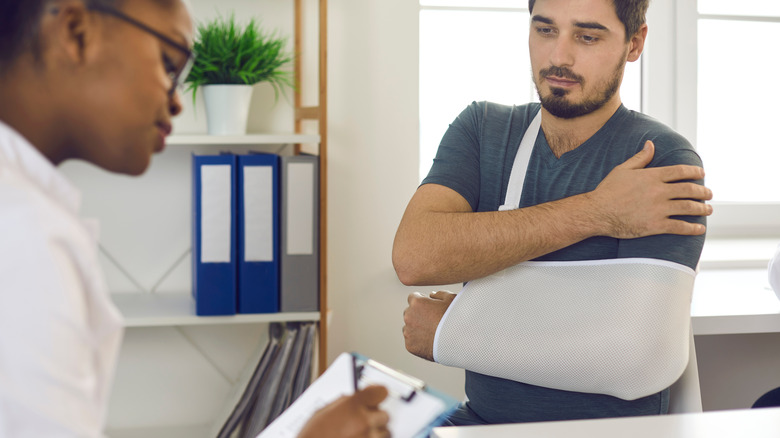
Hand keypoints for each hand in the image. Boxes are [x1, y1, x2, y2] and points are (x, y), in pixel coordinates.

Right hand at [297, 385, 389, 437]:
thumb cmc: (313, 435)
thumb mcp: (324, 412)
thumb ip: (344, 403)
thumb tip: (354, 399)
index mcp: (352, 406)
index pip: (381, 392)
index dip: (379, 394)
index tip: (377, 395)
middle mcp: (364, 421)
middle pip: (385, 415)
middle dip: (376, 417)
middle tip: (364, 420)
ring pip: (385, 432)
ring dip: (376, 432)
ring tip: (360, 434)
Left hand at [402, 291, 456, 360]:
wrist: (459, 343)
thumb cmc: (456, 319)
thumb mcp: (452, 299)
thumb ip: (439, 294)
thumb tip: (432, 295)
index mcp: (417, 303)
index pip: (412, 297)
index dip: (422, 301)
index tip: (429, 306)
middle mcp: (408, 316)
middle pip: (409, 312)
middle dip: (418, 314)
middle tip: (432, 320)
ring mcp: (408, 332)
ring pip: (409, 327)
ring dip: (417, 328)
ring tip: (433, 332)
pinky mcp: (410, 345)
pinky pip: (411, 340)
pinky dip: (418, 341)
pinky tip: (430, 341)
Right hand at [589, 140, 712, 238]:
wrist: (597, 212)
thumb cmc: (607, 190)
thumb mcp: (623, 169)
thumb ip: (640, 158)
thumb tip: (651, 144)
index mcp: (652, 176)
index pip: (681, 171)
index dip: (694, 172)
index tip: (702, 174)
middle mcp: (658, 191)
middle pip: (690, 190)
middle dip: (703, 192)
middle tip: (709, 194)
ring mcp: (658, 209)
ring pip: (688, 208)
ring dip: (702, 209)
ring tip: (707, 210)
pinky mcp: (655, 225)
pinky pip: (679, 226)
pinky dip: (692, 228)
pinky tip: (699, 229)